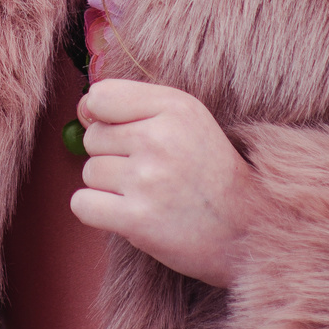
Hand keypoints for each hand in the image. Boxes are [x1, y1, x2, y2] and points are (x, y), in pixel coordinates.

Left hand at [69, 79, 251, 286]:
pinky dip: (97, 212)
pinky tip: (128, 214)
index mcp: (174, 107)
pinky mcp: (136, 219)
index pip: (100, 97)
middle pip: (93, 138)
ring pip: (89, 172)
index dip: (106, 118)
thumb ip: (134, 106)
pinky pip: (82, 204)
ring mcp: (147, 180)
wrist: (247, 231)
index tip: (131, 136)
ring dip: (110, 187)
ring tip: (149, 195)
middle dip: (113, 157)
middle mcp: (160, 138)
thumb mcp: (187, 121)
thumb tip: (81, 109)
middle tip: (153, 174)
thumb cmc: (209, 173)